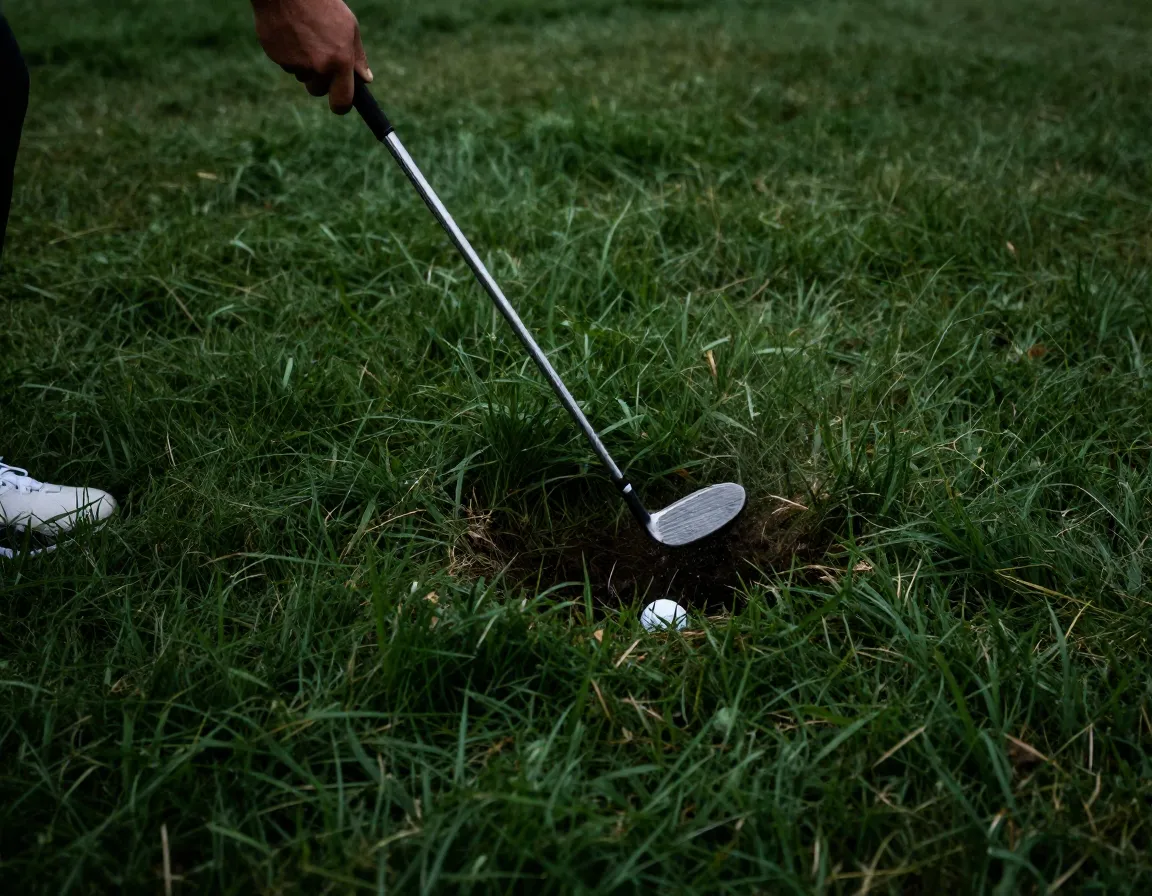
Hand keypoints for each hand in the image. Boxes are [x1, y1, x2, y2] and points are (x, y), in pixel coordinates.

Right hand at [252, 0, 371, 113]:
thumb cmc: (322, 4)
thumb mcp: (349, 26)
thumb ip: (357, 57)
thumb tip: (365, 79)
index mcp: (340, 62)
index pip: (342, 102)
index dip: (341, 105)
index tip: (339, 102)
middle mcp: (318, 67)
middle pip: (318, 90)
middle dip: (319, 79)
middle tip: (319, 55)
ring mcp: (296, 64)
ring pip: (302, 76)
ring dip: (304, 64)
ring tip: (305, 36)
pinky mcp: (277, 57)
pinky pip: (286, 64)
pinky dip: (289, 53)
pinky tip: (291, 33)